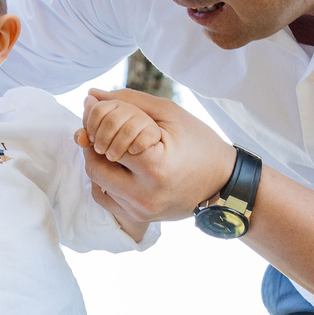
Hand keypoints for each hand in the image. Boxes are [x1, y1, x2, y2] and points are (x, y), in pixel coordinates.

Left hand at [80, 87, 233, 223]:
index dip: (101, 121)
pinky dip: (104, 180)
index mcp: (155, 167)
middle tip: (103, 128)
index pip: (107, 139)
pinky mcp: (138, 218)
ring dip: (99, 160)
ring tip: (115, 146)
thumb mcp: (168, 113)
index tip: (101, 110)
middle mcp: (144, 195)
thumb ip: (127, 102)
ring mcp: (140, 211)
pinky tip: (119, 166)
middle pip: (95, 165)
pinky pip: (104, 198)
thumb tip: (91, 96)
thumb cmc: (199, 142)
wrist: (222, 182)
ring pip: (97, 182)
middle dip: (95, 142)